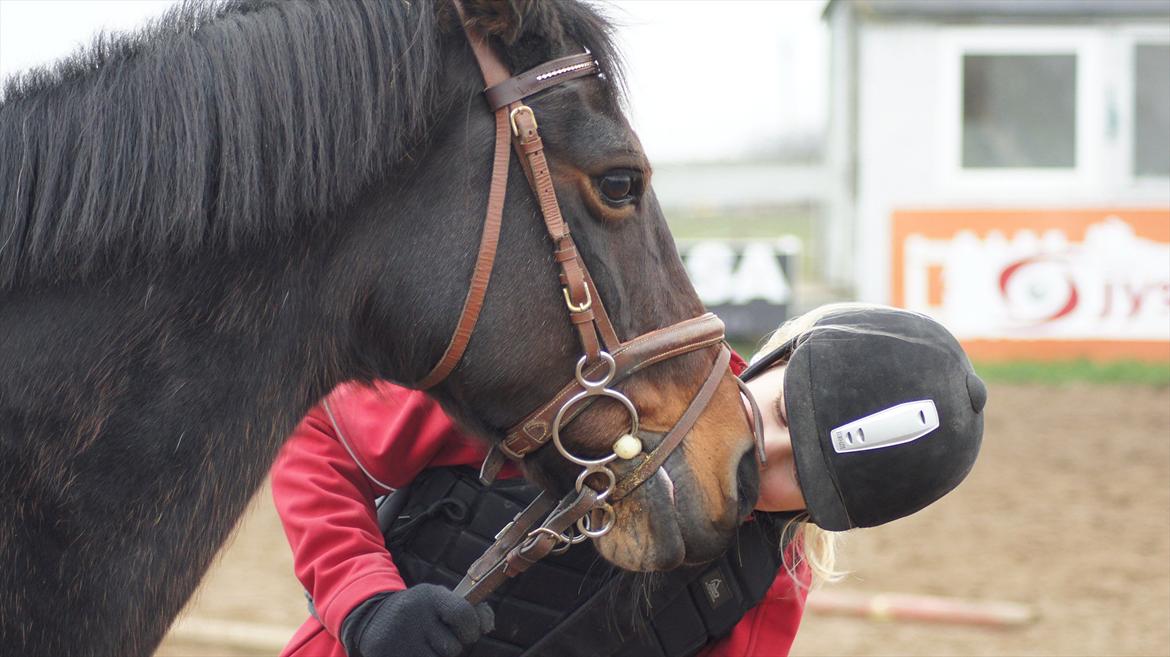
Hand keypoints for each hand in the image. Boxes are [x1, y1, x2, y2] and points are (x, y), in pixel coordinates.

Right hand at [342, 584, 494, 656]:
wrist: (372, 618)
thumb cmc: (419, 612)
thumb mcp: (439, 601)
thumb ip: (469, 610)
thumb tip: (488, 625)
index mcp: (429, 596)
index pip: (464, 614)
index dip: (472, 629)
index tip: (468, 632)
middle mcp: (413, 615)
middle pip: (453, 648)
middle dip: (451, 648)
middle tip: (435, 638)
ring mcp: (399, 639)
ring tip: (423, 646)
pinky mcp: (390, 656)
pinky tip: (416, 652)